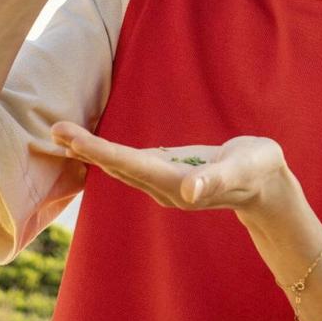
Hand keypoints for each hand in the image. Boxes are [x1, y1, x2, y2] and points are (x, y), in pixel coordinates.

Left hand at [48, 120, 287, 211]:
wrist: (267, 186)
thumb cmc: (258, 169)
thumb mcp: (242, 169)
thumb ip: (215, 179)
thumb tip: (188, 192)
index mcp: (177, 183)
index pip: (129, 164)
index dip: (98, 150)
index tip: (70, 137)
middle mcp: (163, 187)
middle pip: (116, 166)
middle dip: (85, 149)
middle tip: (54, 129)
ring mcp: (164, 184)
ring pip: (119, 167)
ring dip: (91, 152)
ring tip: (63, 135)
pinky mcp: (167, 175)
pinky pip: (129, 165)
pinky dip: (107, 154)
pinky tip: (92, 147)